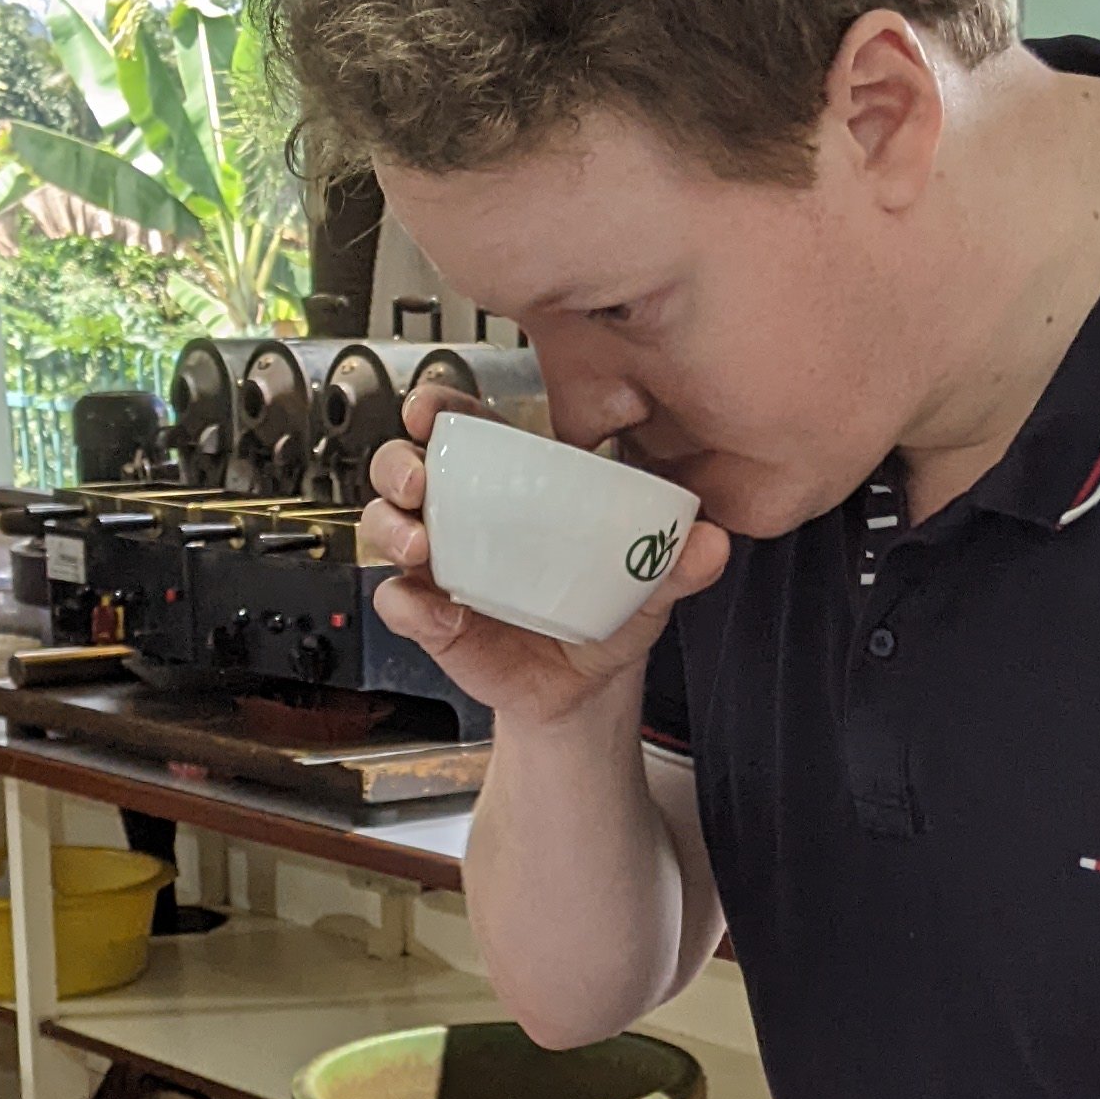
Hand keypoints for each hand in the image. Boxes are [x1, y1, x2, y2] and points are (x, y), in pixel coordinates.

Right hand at [360, 382, 726, 728]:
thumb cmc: (603, 615)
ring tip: (422, 548)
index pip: (459, 430)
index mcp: (506, 487)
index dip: (435, 410)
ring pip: (385, 525)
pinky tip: (438, 613)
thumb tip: (714, 541)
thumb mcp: (645, 585)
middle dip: (399, 465)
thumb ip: (676, 561)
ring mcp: (438, 567)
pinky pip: (397, 603)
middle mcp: (461, 517)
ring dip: (390, 526)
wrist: (585, 688)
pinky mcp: (429, 619)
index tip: (429, 410)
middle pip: (403, 468)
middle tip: (420, 482)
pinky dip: (407, 605)